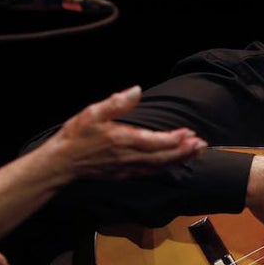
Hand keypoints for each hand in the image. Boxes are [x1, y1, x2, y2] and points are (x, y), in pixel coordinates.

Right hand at [50, 85, 206, 180]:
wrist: (61, 163)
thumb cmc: (76, 136)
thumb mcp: (93, 112)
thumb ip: (117, 102)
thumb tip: (136, 89)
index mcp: (123, 140)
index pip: (155, 142)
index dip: (175, 139)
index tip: (190, 133)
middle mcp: (129, 157)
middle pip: (163, 157)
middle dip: (184, 151)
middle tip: (202, 144)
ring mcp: (127, 168)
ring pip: (159, 166)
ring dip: (179, 160)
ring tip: (196, 152)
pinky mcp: (124, 174)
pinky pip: (150, 172)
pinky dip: (166, 167)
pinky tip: (174, 162)